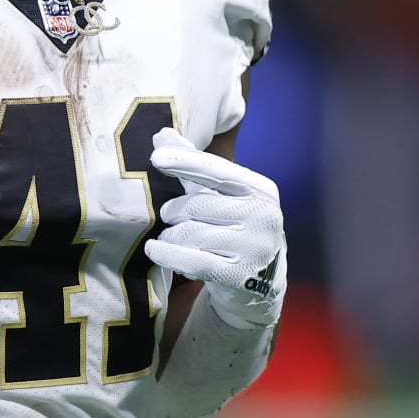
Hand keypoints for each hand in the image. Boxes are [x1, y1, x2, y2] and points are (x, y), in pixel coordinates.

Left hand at [145, 128, 286, 328]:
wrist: (260, 283)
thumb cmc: (233, 228)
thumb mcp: (220, 195)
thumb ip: (193, 165)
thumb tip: (162, 134)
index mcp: (261, 190)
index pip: (217, 171)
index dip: (185, 162)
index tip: (156, 157)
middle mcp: (263, 216)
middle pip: (197, 205)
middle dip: (173, 211)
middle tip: (169, 216)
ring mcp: (254, 248)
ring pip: (190, 234)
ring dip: (171, 236)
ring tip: (172, 237)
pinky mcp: (238, 276)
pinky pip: (190, 260)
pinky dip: (166, 253)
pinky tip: (155, 250)